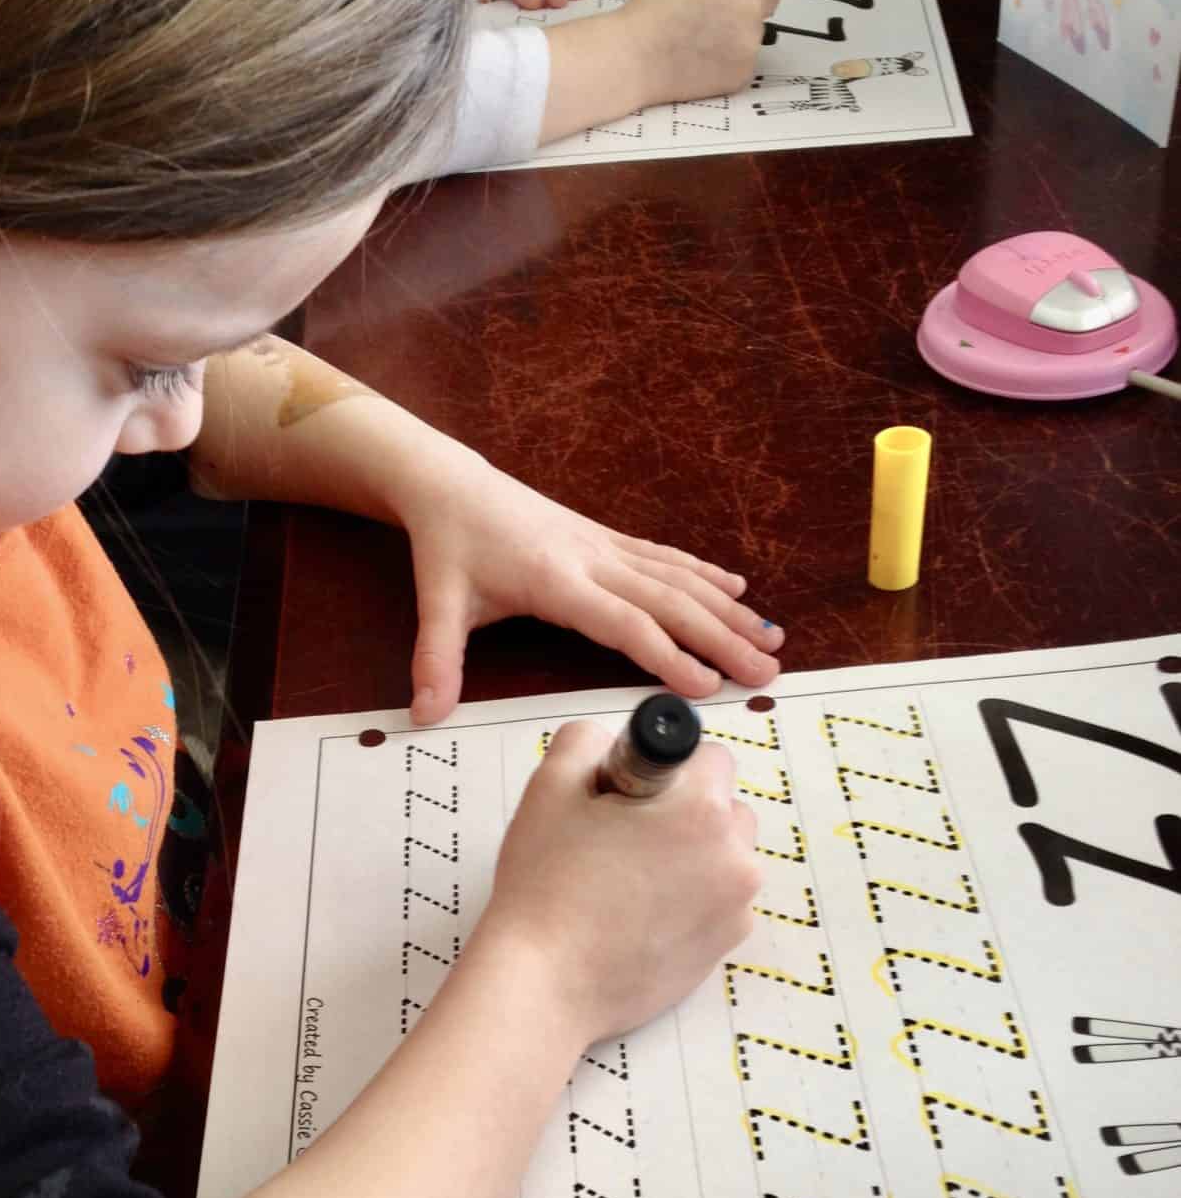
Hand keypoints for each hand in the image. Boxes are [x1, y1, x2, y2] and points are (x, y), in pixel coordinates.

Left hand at [394, 446, 782, 723]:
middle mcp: (592, 559)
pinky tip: (737, 592)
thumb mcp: (438, 603)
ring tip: (772, 640)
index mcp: (557, 580)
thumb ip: (436, 661)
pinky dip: (706, 576)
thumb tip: (425, 714)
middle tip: (766, 673)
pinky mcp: (606, 538)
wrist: (450, 483)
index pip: (624, 623)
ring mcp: (604, 545)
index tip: (705, 687)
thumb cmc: (448, 545)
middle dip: (721, 639)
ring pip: (679, 579)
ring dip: (727, 610)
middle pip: (669, 602)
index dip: (666, 655)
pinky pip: (666, 558)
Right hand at [483, 721, 759, 1043]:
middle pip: (724, 808)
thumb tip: (614, 744)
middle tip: (624, 841)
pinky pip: (719, 903)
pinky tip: (640, 917)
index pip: (709, 757)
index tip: (629, 797)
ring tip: (631, 882)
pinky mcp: (725, 947)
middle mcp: (735, 857)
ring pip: (724, 857)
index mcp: (701, 809)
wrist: (545, 983)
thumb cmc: (545, 885)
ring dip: (692, 857)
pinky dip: (691, 901)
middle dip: (684, 812)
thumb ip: (587, 741)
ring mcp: (736, 908)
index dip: (665, 769)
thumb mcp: (550, 788)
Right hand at [620, 0, 780, 103]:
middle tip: (723, 5)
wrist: (636, 56)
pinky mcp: (745, 71)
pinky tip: (704, 57)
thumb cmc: (649, 2)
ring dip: (739, 27)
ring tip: (704, 36)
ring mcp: (751, 41)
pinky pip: (745, 58)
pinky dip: (729, 58)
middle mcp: (752, 4)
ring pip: (756, 28)